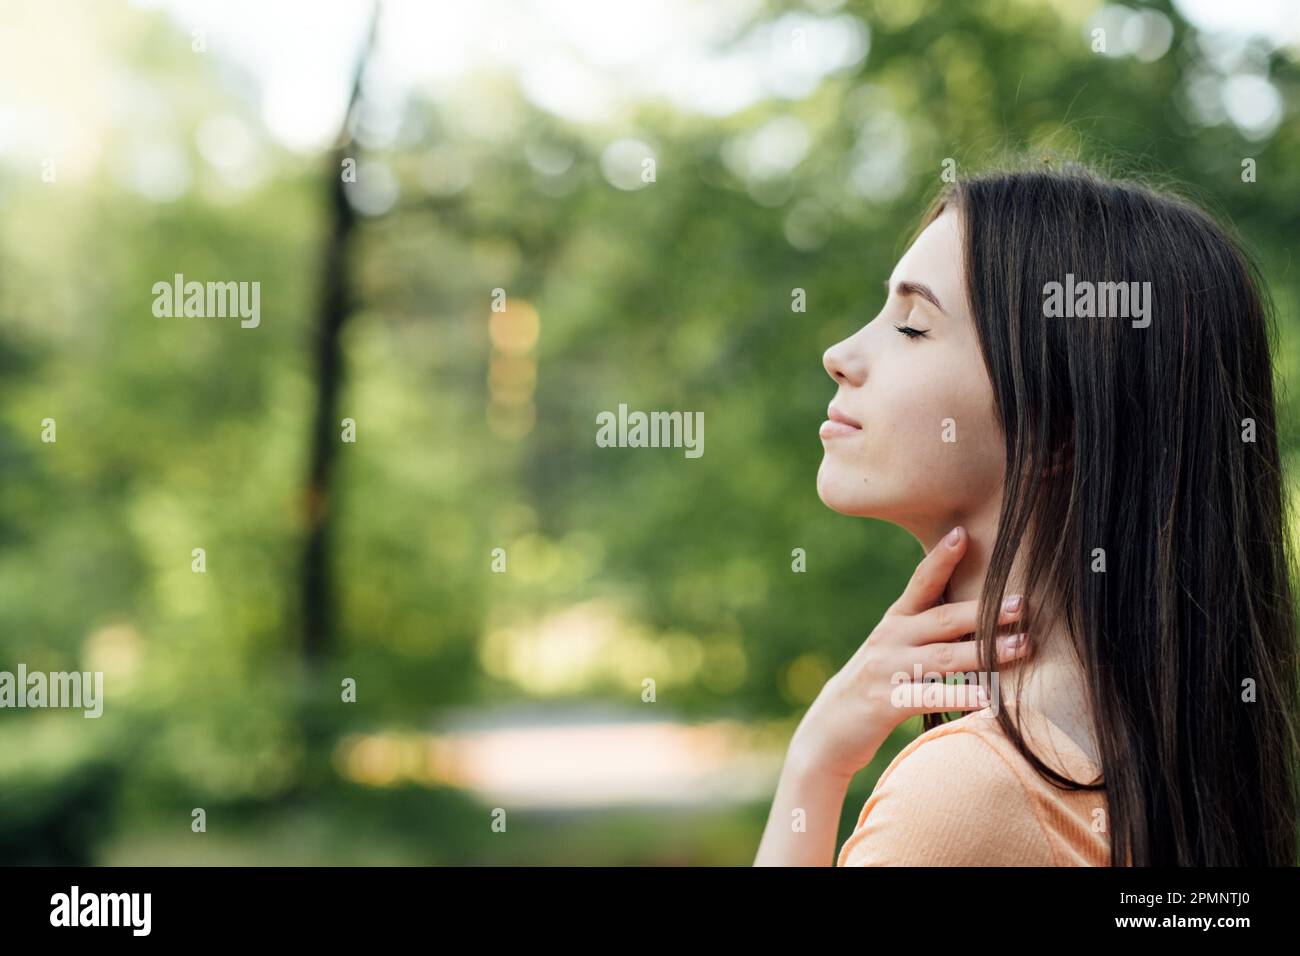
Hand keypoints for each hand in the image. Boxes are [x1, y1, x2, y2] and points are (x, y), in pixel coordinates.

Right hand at [788, 525, 1029, 781]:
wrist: (829, 729)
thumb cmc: (876, 685)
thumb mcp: (894, 648)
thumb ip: (927, 629)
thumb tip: (978, 612)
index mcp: (895, 622)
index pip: (920, 583)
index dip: (940, 558)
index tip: (962, 533)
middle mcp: (890, 639)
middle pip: (942, 619)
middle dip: (984, 611)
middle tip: (1023, 603)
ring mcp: (887, 670)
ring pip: (944, 657)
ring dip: (986, 652)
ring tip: (1023, 647)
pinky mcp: (886, 702)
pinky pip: (930, 698)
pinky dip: (962, 697)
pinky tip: (990, 698)